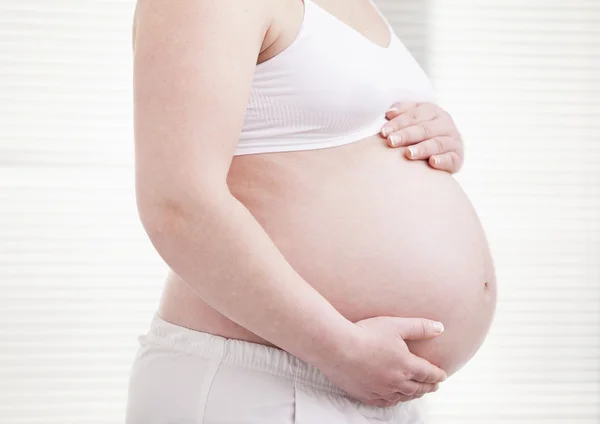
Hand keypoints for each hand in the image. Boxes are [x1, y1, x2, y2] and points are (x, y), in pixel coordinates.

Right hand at [316, 316, 446, 407]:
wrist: (337, 347)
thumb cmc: (365, 333)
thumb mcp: (396, 325)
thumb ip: (419, 327)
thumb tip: (440, 328)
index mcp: (406, 365)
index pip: (428, 373)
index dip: (437, 375)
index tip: (442, 376)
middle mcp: (396, 381)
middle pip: (418, 388)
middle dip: (428, 387)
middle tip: (434, 386)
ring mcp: (380, 390)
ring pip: (402, 396)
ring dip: (413, 394)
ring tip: (417, 392)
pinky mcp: (365, 394)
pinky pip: (384, 402)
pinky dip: (394, 400)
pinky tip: (394, 397)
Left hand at [380, 102, 463, 172]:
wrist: (442, 152)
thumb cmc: (419, 134)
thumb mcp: (412, 120)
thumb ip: (402, 113)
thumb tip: (389, 113)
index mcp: (433, 111)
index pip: (415, 115)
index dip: (399, 122)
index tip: (383, 132)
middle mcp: (445, 124)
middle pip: (425, 128)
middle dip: (406, 135)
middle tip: (391, 141)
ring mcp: (453, 141)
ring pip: (437, 143)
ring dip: (422, 148)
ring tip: (408, 154)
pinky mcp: (457, 158)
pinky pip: (451, 159)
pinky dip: (442, 160)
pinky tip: (432, 162)